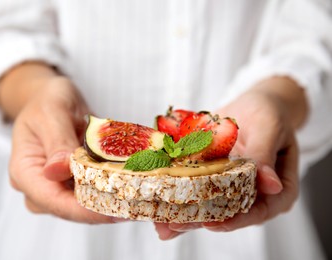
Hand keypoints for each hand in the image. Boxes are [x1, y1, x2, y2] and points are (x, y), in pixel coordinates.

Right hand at [8, 76, 118, 222]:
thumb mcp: (51, 112)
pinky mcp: (71, 181)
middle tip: (132, 206)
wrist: (50, 97)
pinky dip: (109, 190)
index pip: (51, 200)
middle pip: (67, 209)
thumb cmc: (46, 101)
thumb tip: (57, 171)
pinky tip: (130, 188)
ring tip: (136, 201)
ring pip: (80, 204)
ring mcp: (55, 185)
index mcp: (24, 170)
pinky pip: (90, 191)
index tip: (111, 212)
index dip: (81, 210)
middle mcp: (37, 184)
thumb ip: (56, 141)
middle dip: (99, 210)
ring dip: (107, 203)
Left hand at [155, 77, 305, 238]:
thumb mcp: (269, 128)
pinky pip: (194, 185)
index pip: (259, 211)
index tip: (214, 224)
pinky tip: (156, 198)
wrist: (252, 103)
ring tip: (160, 221)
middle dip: (200, 220)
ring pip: (208, 204)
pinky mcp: (211, 175)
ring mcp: (229, 185)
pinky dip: (176, 190)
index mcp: (276, 189)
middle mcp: (252, 192)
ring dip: (183, 212)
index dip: (236, 220)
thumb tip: (271, 185)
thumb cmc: (268, 113)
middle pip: (228, 213)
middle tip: (176, 225)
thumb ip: (266, 155)